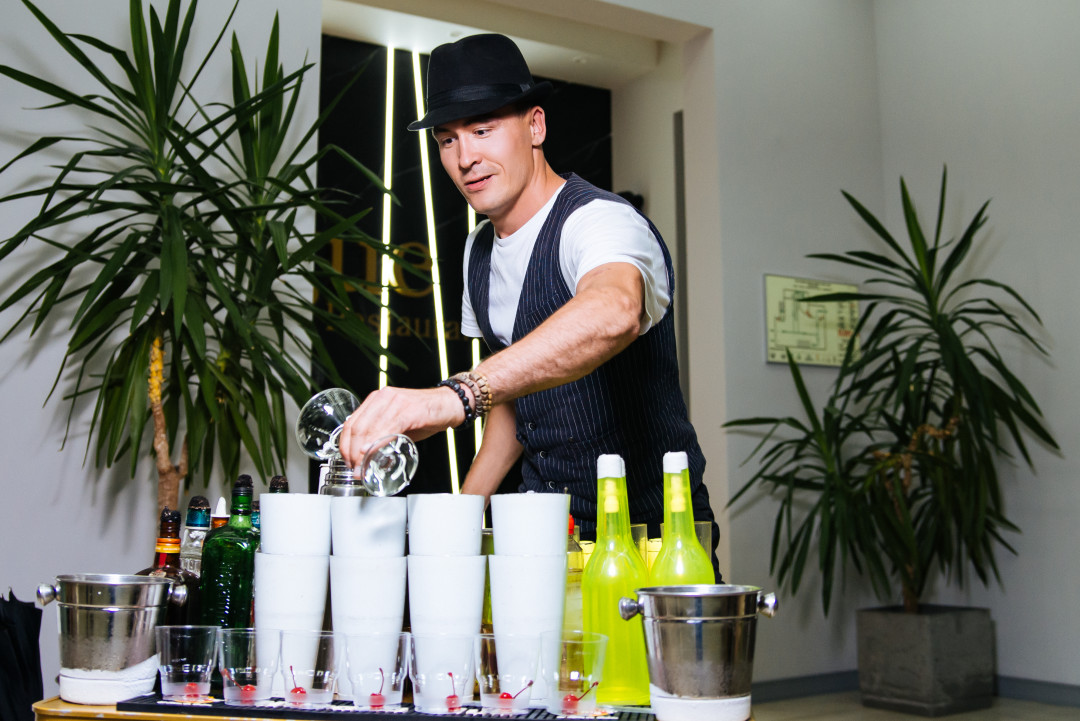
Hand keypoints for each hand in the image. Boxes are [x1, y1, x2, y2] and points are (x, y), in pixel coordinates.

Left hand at [338, 385, 464, 468]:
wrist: (450, 404)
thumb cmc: (425, 415)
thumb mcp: (397, 424)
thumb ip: (382, 435)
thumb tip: (367, 457)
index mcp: (376, 400)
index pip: (351, 423)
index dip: (345, 445)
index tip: (348, 462)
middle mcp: (382, 398)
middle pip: (357, 427)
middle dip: (351, 452)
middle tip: (355, 469)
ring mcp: (395, 402)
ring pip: (369, 428)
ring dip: (362, 452)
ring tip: (363, 467)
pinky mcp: (409, 410)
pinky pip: (389, 427)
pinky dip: (378, 442)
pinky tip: (372, 452)